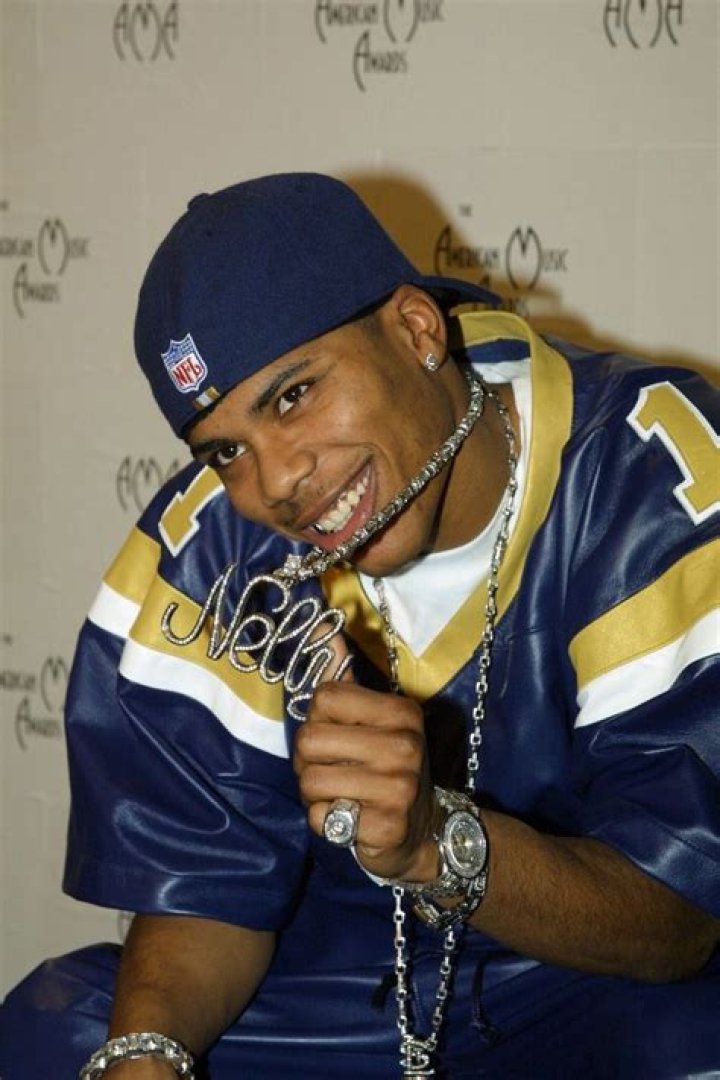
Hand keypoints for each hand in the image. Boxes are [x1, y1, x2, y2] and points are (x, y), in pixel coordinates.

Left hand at [293, 671, 438, 881]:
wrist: (422, 827)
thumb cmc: (386, 765)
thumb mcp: (373, 717)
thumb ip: (345, 673)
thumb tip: (323, 624)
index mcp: (401, 712)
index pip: (324, 698)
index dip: (317, 719)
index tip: (335, 735)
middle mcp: (405, 746)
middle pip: (309, 740)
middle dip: (307, 760)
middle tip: (330, 769)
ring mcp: (400, 789)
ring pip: (311, 781)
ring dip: (314, 793)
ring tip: (339, 793)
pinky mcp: (387, 827)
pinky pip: (321, 817)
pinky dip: (325, 820)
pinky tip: (349, 818)